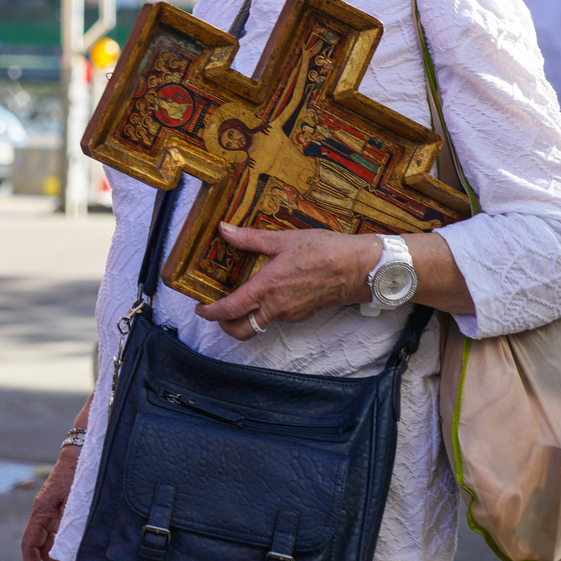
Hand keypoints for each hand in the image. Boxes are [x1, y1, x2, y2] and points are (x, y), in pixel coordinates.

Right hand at [20, 447, 78, 560]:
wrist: (82, 450)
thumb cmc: (76, 471)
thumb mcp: (72, 497)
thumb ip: (68, 522)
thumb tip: (65, 551)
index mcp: (41, 511)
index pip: (29, 544)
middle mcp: (45, 515)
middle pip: (44, 551)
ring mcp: (54, 515)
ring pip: (53, 548)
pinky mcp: (64, 513)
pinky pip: (62, 538)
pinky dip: (68, 554)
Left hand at [193, 222, 375, 339]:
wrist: (359, 268)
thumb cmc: (324, 251)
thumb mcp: (283, 239)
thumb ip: (250, 238)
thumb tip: (224, 230)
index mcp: (266, 288)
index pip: (229, 309)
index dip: (210, 312)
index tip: (200, 308)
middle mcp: (276, 307)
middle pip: (241, 330)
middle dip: (224, 325)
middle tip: (217, 311)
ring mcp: (290, 314)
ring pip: (259, 324)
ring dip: (246, 317)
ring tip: (240, 298)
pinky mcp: (303, 314)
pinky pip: (277, 318)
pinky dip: (266, 311)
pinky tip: (268, 293)